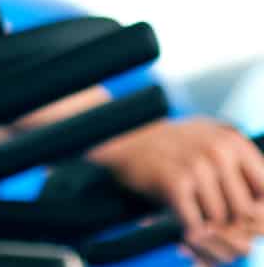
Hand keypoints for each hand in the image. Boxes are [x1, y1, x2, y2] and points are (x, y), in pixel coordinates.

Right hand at [89, 118, 263, 264]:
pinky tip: (184, 231)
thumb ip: (239, 169)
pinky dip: (190, 232)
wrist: (121, 138)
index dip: (259, 214)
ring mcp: (196, 165)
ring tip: (198, 229)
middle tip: (217, 233)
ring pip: (221, 219)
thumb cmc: (171, 147)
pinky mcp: (174, 182)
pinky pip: (196, 223)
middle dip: (232, 227)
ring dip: (208, 230)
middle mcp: (219, 150)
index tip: (245, 225)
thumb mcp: (209, 143)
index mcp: (233, 141)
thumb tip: (261, 217)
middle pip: (245, 211)